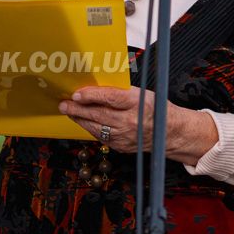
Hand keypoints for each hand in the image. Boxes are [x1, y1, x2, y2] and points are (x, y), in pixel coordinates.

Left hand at [59, 86, 218, 165]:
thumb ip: (118, 91)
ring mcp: (125, 136)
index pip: (110, 98)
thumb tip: (94, 87)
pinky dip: (90, 128)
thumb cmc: (154, 107)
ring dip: (80, 119)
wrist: (169, 132)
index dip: (91, 96)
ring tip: (69, 111)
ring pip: (96, 128)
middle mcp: (130, 121)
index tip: (77, 93)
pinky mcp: (121, 146)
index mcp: (137, 103)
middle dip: (78, 109)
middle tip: (64, 103)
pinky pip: (100, 137)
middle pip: (98, 115)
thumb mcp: (139, 93)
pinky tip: (82, 121)